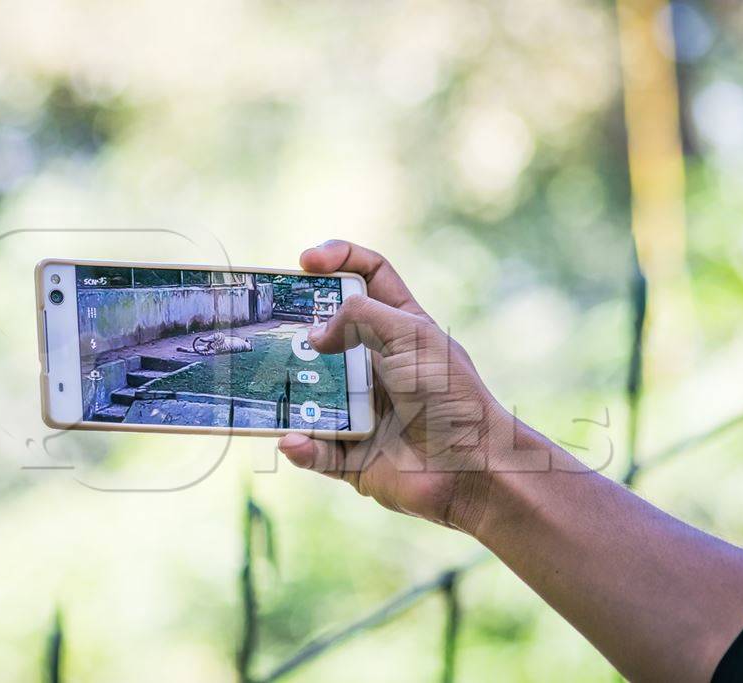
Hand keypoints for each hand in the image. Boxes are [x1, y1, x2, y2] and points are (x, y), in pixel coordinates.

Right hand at [278, 240, 509, 533]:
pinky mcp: (352, 453)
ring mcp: (361, 408)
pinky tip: (294, 441)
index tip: (305, 262)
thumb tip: (314, 336)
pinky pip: (314, 448)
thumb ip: (359, 318)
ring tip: (272, 389)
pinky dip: (301, 446)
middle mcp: (377, 364)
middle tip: (271, 329)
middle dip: (295, 331)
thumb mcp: (410, 336)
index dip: (338, 259)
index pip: (368, 277)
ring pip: (309, 393)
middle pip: (325, 335)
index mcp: (399, 328)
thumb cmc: (450, 396)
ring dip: (289, 393)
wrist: (471, 470)